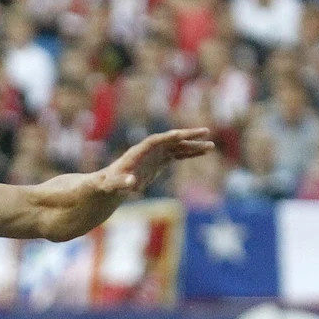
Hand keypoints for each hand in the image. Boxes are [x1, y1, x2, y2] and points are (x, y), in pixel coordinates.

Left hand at [83, 127, 215, 199]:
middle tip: (205, 132)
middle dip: (187, 136)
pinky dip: (190, 153)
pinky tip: (203, 152)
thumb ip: (120, 183)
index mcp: (137, 152)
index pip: (154, 141)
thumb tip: (130, 182)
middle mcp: (149, 150)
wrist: (111, 184)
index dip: (166, 138)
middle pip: (170, 140)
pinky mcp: (160, 161)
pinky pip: (178, 154)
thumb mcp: (112, 185)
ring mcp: (156, 154)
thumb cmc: (108, 184)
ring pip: (177, 147)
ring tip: (211, 146)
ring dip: (193, 146)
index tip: (180, 134)